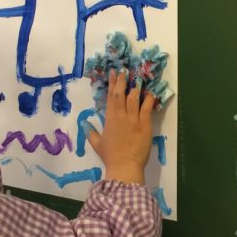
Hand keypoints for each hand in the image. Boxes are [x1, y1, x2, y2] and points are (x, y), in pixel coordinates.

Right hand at [87, 70, 154, 184]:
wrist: (124, 166)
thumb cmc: (110, 156)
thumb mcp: (97, 144)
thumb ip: (91, 133)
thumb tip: (85, 125)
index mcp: (109, 119)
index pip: (110, 98)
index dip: (112, 84)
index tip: (113, 73)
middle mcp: (121, 116)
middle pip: (121, 94)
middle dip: (122, 81)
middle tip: (124, 70)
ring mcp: (134, 120)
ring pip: (134, 98)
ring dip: (135, 87)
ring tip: (137, 78)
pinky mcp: (145, 125)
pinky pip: (147, 108)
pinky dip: (149, 99)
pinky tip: (150, 92)